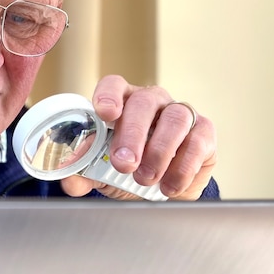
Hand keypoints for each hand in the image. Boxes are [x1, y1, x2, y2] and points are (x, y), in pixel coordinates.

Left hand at [60, 75, 216, 200]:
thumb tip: (68, 177)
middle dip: (132, 134)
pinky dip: (182, 168)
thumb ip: (83, 171)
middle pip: (144, 103)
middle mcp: (152, 102)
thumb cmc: (129, 168)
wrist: (163, 188)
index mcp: (122, 102)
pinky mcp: (204, 133)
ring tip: (145, 178)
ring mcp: (180, 114)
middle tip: (123, 163)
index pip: (114, 85)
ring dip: (159, 151)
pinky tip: (169, 186)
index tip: (105, 114)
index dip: (108, 96)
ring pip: (175, 118)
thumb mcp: (101, 171)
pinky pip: (198, 142)